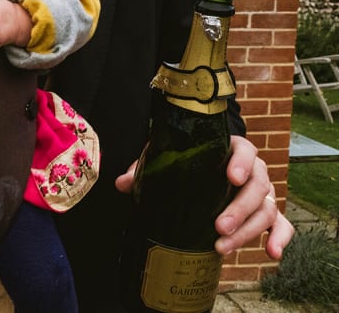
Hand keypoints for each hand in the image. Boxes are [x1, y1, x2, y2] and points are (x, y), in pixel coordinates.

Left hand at [115, 136, 293, 259]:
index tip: (231, 177)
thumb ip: (145, 168)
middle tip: (218, 226)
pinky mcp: (266, 213)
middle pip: (257, 186)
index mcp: (231, 150)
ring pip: (266, 210)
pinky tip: (272, 254)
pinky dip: (280, 239)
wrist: (200, 168)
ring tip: (222, 246)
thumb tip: (122, 183)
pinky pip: (281, 225)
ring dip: (248, 231)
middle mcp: (252, 171)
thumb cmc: (185, 161)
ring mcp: (261, 193)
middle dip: (239, 209)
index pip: (245, 150)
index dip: (241, 163)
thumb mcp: (166, 158)